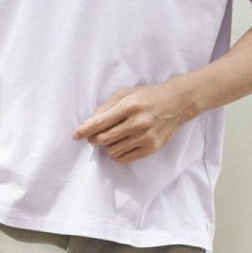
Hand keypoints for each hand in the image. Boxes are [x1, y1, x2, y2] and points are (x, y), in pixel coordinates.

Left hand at [71, 82, 189, 162]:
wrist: (175, 104)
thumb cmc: (147, 97)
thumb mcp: (125, 94)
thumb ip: (106, 108)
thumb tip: (87, 124)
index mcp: (130, 106)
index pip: (101, 122)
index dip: (85, 130)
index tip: (75, 135)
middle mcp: (138, 122)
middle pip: (104, 138)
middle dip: (95, 138)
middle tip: (95, 135)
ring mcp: (146, 137)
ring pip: (113, 150)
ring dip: (107, 146)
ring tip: (114, 137)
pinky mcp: (151, 148)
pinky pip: (124, 158)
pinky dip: (117, 153)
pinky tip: (121, 144)